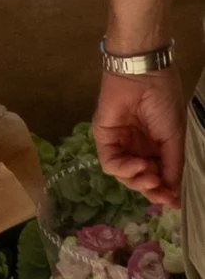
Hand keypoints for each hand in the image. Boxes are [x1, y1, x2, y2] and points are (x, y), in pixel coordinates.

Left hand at [94, 65, 186, 213]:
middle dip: (150, 190)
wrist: (144, 76)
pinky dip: (125, 169)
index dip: (163, 192)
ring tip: (151, 175)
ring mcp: (120, 144)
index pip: (157, 177)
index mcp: (155, 147)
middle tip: (160, 192)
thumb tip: (174, 196)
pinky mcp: (104, 138)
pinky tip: (139, 164)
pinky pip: (110, 163)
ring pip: (124, 176)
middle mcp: (137, 148)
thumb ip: (172, 166)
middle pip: (139, 180)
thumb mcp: (174, 138)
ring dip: (139, 181)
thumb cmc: (163, 102)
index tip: (172, 201)